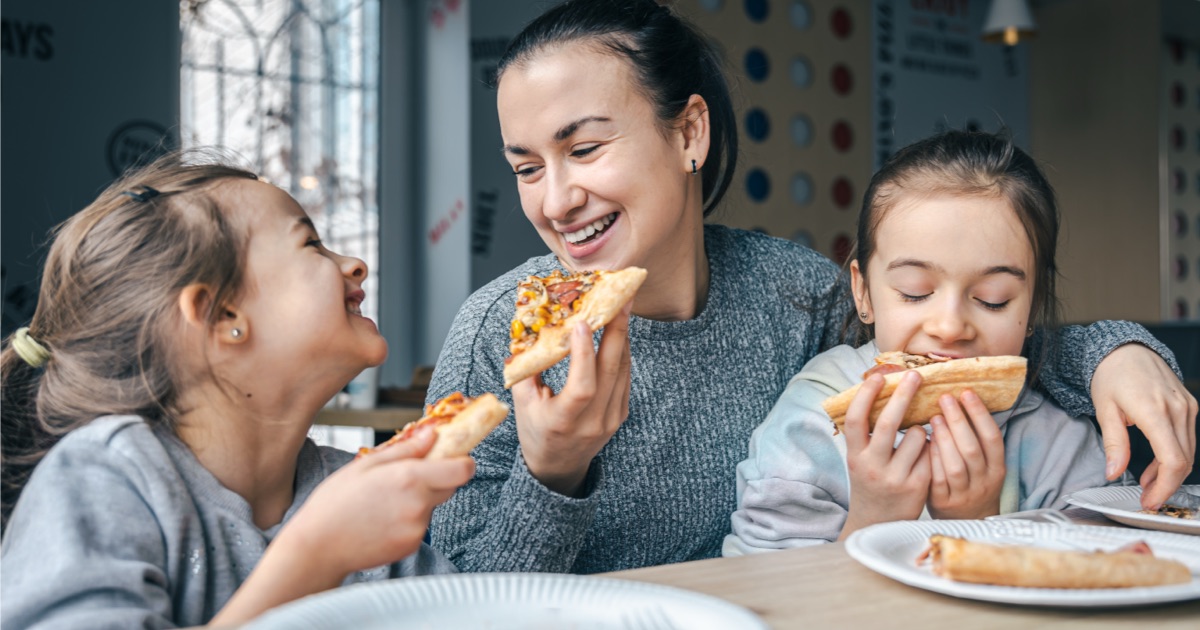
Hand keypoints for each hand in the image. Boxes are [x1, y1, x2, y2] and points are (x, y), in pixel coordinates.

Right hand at [280, 426, 474, 576]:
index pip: (463, 469)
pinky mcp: (411, 545)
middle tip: (406, 476)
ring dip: (419, 500)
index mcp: (410, 478)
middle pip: (450, 486)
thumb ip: (406, 449)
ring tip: (383, 501)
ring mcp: (417, 528)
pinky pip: (419, 525)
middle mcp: (419, 504)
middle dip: (437, 477)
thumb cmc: (335, 502)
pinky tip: (381, 520)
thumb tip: (432, 433)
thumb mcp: (366, 464)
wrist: (317, 547)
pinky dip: (408, 520)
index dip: (462, 461)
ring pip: (432, 506)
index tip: (453, 456)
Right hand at [510, 305, 631, 495]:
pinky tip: (619, 333)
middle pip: (611, 372)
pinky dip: (622, 353)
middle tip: (619, 301)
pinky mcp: (620, 415)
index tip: (582, 322)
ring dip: (622, 337)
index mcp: (564, 422)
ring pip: (622, 371)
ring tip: (622, 308)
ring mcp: (611, 420)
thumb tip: (525, 331)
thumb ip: (525, 370)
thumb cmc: (536, 432)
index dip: (584, 354)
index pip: (582, 386)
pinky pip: (625, 378)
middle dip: (616, 332)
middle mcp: (593, 422)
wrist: (559, 467)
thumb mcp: (523, 405)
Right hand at [839, 371, 930, 539]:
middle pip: (888, 423)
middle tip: (915, 375)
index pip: (856, 420)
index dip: (865, 396)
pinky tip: (925, 455)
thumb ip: (867, 435)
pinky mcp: (918, 486)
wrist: (879, 523)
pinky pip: (931, 452)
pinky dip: (931, 446)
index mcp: (855, 456)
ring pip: (917, 435)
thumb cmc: (871, 482)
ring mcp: (895, 477)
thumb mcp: (860, 459)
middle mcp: (872, 466)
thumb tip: (881, 393)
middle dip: (903, 395)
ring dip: (921, 428)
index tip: (879, 377)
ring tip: (916, 438)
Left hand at [926, 390, 1005, 519]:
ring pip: (956, 465)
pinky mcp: (943, 503)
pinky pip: (938, 480)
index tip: (967, 393)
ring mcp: (963, 494)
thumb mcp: (983, 466)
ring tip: (935, 417)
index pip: (992, 438)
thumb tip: (960, 399)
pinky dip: (933, 459)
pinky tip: (925, 442)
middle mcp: (983, 482)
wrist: (967, 523)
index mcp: (996, 469)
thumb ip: (975, 440)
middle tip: (945, 398)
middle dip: (959, 421)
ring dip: (945, 439)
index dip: (980, 414)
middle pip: (972, 449)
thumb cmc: (971, 484)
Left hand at [1090, 344, 1196, 508]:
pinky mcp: (1189, 406)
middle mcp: (1177, 409)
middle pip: (1184, 461)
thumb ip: (1113, 444)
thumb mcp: (1104, 410)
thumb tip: (1113, 473)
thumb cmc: (1111, 376)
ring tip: (1147, 483)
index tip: (1149, 500)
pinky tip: (1156, 466)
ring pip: (1188, 452)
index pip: (1173, 460)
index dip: (1164, 487)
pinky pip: (1187, 439)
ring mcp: (1187, 406)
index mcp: (1154, 411)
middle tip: (1146, 498)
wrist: (1125, 350)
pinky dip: (1174, 456)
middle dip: (1167, 486)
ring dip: (1170, 473)